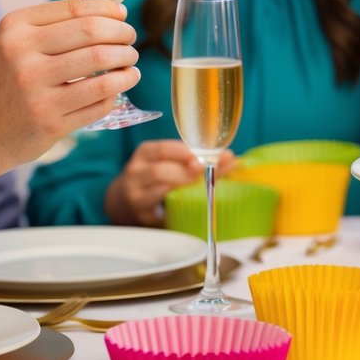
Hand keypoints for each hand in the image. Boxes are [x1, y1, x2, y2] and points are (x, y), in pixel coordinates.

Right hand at [0, 0, 138, 167]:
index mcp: (15, 29)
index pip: (75, 10)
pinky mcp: (50, 122)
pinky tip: (117, 88)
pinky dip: (116, 92)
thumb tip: (116, 12)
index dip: (108, 11)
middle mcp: (21, 56)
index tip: (123, 16)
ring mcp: (35, 92)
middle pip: (92, 34)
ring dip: (127, 66)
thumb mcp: (20, 42)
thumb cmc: (14, 79)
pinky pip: (100, 102)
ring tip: (131, 65)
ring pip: (101, 70)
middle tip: (131, 42)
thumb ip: (60, 24)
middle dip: (123, 35)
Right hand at [105, 140, 234, 225]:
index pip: (165, 149)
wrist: (128, 201)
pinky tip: (193, 201)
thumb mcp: (171, 164)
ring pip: (161, 187)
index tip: (212, 156)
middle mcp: (136, 171)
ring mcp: (135, 192)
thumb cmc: (158, 179)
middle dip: (191, 171)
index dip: (189, 152)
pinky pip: (161, 205)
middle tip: (214, 172)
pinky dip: (180, 201)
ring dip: (187, 186)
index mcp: (146, 153)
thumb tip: (231, 158)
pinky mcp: (140, 211)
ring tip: (207, 186)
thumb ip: (195, 160)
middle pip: (162, 170)